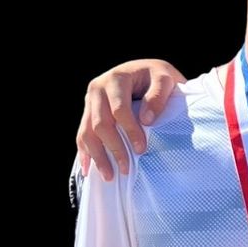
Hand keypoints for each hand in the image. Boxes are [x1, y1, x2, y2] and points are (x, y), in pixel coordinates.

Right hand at [76, 59, 185, 179]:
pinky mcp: (88, 111)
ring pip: (87, 132)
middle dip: (113, 148)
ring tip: (109, 176)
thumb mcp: (166, 79)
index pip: (119, 110)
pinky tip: (88, 168)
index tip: (141, 149)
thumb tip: (146, 120)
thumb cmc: (159, 76)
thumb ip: (158, 96)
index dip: (130, 130)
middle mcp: (97, 88)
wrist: (146, 70)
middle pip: (100, 124)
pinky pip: (82, 134)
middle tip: (126, 169)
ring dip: (97, 156)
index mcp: (116, 78)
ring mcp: (90, 100)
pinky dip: (85, 152)